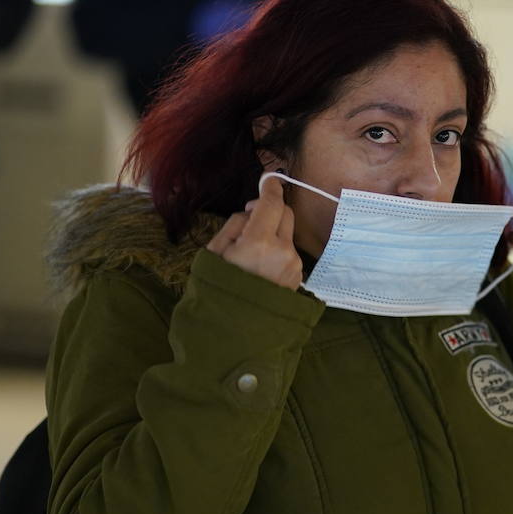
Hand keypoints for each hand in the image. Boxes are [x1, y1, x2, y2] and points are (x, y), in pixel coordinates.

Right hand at [205, 175, 303, 289]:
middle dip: (271, 209)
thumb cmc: (217, 290)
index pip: (272, 203)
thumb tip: (252, 213)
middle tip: (251, 218)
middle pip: (286, 213)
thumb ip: (236, 225)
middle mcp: (283, 251)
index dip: (270, 188)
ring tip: (251, 252)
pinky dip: (277, 250)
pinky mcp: (298, 278)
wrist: (234, 333)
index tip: (269, 179)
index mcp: (259, 242)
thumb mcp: (214, 253)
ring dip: (274, 232)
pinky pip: (289, 253)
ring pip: (288, 235)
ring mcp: (293, 266)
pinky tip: (260, 267)